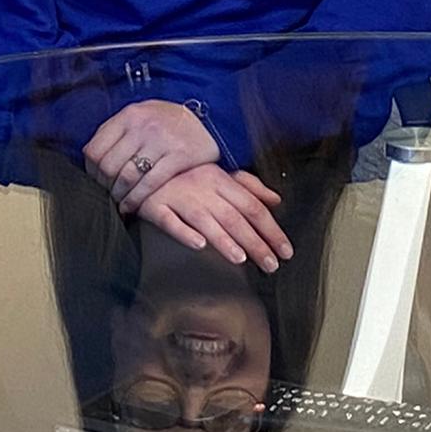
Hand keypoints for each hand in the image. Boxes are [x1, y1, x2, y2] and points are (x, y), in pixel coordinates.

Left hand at [83, 100, 217, 207]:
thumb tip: (90, 156)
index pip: (95, 149)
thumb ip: (116, 132)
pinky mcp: (179, 156)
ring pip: (127, 177)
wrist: (209, 119)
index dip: (91, 172)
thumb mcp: (140, 116)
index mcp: (128, 115)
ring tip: (118, 203)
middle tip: (106, 196)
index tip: (95, 182)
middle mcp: (143, 126)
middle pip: (109, 166)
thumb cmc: (166, 122)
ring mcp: (161, 140)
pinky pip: (150, 184)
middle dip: (104, 186)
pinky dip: (136, 199)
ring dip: (119, 195)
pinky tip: (131, 206)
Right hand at [135, 165, 292, 271]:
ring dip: (224, 240)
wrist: (145, 166)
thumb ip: (249, 187)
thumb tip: (276, 200)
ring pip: (205, 220)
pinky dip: (184, 232)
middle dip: (255, 242)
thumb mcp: (220, 175)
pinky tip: (198, 245)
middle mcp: (202, 187)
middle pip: (233, 216)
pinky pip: (170, 220)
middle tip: (271, 265)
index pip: (252, 206)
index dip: (271, 228)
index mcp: (220, 179)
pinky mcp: (155, 207)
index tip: (285, 250)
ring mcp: (178, 197)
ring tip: (241, 258)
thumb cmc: (187, 175)